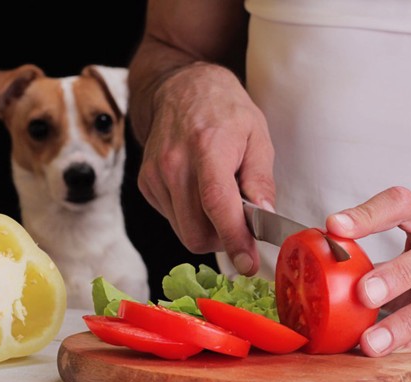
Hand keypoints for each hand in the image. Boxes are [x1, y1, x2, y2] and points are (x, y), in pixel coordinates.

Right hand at [138, 63, 274, 274]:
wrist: (181, 87)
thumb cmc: (225, 110)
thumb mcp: (258, 136)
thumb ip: (261, 180)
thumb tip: (265, 218)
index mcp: (207, 148)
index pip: (217, 205)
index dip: (234, 240)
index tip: (247, 264)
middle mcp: (174, 164)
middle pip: (196, 233)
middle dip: (223, 240)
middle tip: (240, 223)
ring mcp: (155, 175)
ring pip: (184, 232)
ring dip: (207, 229)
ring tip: (219, 199)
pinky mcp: (145, 184)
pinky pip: (172, 219)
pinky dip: (191, 217)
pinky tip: (199, 192)